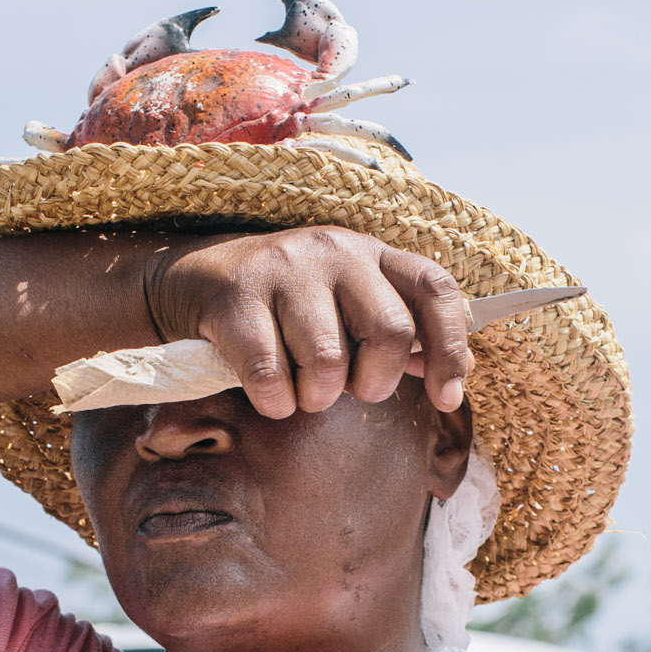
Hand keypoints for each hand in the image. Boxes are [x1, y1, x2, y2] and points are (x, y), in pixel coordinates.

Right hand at [143, 225, 471, 418]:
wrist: (193, 281)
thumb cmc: (285, 308)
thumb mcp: (346, 305)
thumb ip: (399, 333)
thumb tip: (457, 372)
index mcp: (372, 253)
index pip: (436, 290)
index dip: (451, 347)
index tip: (447, 397)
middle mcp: (336, 250)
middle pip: (390, 331)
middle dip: (375, 382)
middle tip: (350, 390)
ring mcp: (285, 269)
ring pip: (329, 362)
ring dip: (316, 396)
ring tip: (300, 390)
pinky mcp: (237, 296)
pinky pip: (270, 375)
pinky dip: (274, 401)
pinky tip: (269, 395)